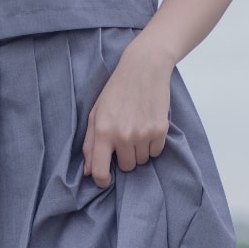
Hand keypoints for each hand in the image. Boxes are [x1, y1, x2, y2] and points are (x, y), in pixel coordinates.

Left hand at [82, 40, 172, 188]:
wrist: (144, 68)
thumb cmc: (116, 91)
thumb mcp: (96, 114)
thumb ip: (90, 144)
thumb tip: (88, 172)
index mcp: (104, 132)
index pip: (100, 171)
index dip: (102, 180)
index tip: (105, 179)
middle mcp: (123, 136)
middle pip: (126, 167)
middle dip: (124, 157)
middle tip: (125, 138)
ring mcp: (143, 134)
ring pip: (141, 161)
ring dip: (139, 151)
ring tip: (137, 129)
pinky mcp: (160, 130)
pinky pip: (156, 152)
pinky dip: (152, 145)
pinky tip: (148, 127)